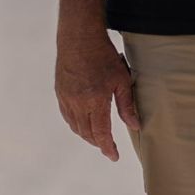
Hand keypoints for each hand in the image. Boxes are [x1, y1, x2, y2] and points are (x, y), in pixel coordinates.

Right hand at [55, 28, 140, 160]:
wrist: (79, 37)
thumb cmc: (103, 56)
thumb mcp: (121, 79)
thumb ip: (127, 105)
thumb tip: (135, 125)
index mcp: (95, 101)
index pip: (101, 133)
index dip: (107, 147)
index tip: (113, 156)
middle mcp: (78, 103)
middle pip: (87, 133)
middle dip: (98, 143)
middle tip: (108, 146)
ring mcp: (66, 98)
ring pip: (75, 126)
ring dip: (86, 135)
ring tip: (98, 137)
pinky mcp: (60, 92)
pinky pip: (67, 115)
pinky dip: (76, 124)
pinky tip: (83, 123)